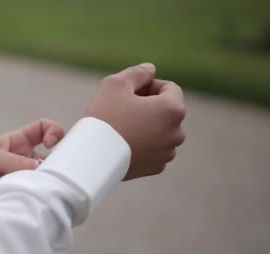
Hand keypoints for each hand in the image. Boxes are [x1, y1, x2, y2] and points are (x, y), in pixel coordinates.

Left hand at [0, 119, 64, 218]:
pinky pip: (32, 196)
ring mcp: (20, 179)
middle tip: (53, 170)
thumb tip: (39, 169)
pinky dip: (36, 197)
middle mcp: (22, 160)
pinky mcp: (16, 196)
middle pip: (50, 157)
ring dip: (45, 182)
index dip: (53, 132)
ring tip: (41, 187)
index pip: (43, 130)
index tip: (52, 143)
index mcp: (16, 143)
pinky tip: (34, 199)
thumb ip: (14, 161)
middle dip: (56, 161)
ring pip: (43, 179)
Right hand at [86, 63, 185, 179]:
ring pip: (160, 131)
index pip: (169, 88)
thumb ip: (137, 72)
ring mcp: (167, 153)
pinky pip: (153, 150)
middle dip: (148, 107)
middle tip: (121, 111)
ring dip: (146, 126)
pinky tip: (123, 144)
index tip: (128, 94)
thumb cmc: (104, 118)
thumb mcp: (116, 84)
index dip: (148, 86)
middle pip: (166, 111)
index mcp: (173, 109)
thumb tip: (150, 70)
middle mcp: (177, 133)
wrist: (92, 158)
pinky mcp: (156, 168)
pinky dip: (143, 145)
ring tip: (121, 129)